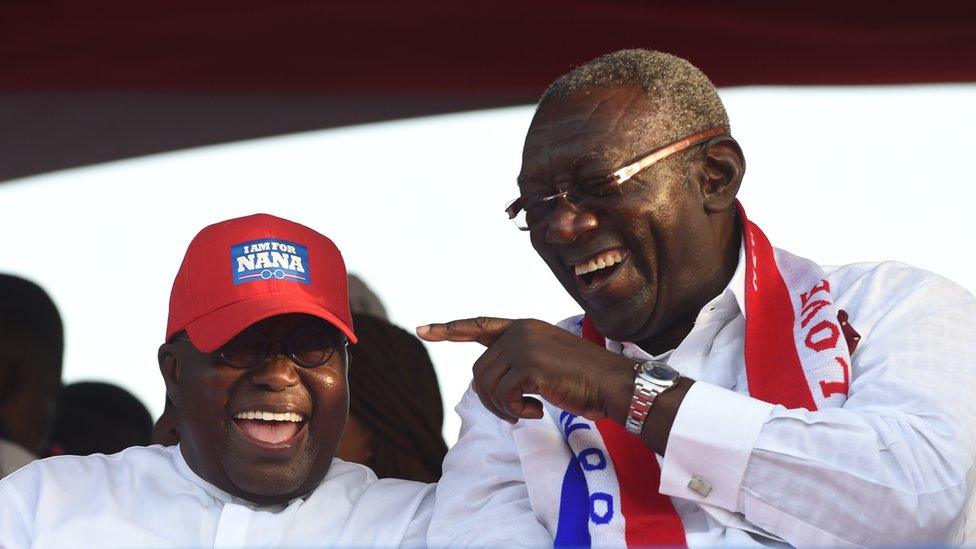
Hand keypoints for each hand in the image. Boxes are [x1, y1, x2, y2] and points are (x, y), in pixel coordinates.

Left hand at [417, 317, 637, 423]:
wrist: (615, 385)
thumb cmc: (587, 381)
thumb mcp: (548, 363)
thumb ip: (518, 362)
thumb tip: (488, 383)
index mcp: (524, 327)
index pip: (480, 326)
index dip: (450, 329)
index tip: (423, 330)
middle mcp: (520, 331)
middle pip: (480, 370)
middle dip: (492, 399)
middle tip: (518, 412)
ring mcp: (524, 345)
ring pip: (486, 385)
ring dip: (503, 409)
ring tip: (528, 412)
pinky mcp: (528, 365)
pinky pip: (502, 396)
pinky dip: (515, 412)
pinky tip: (536, 412)